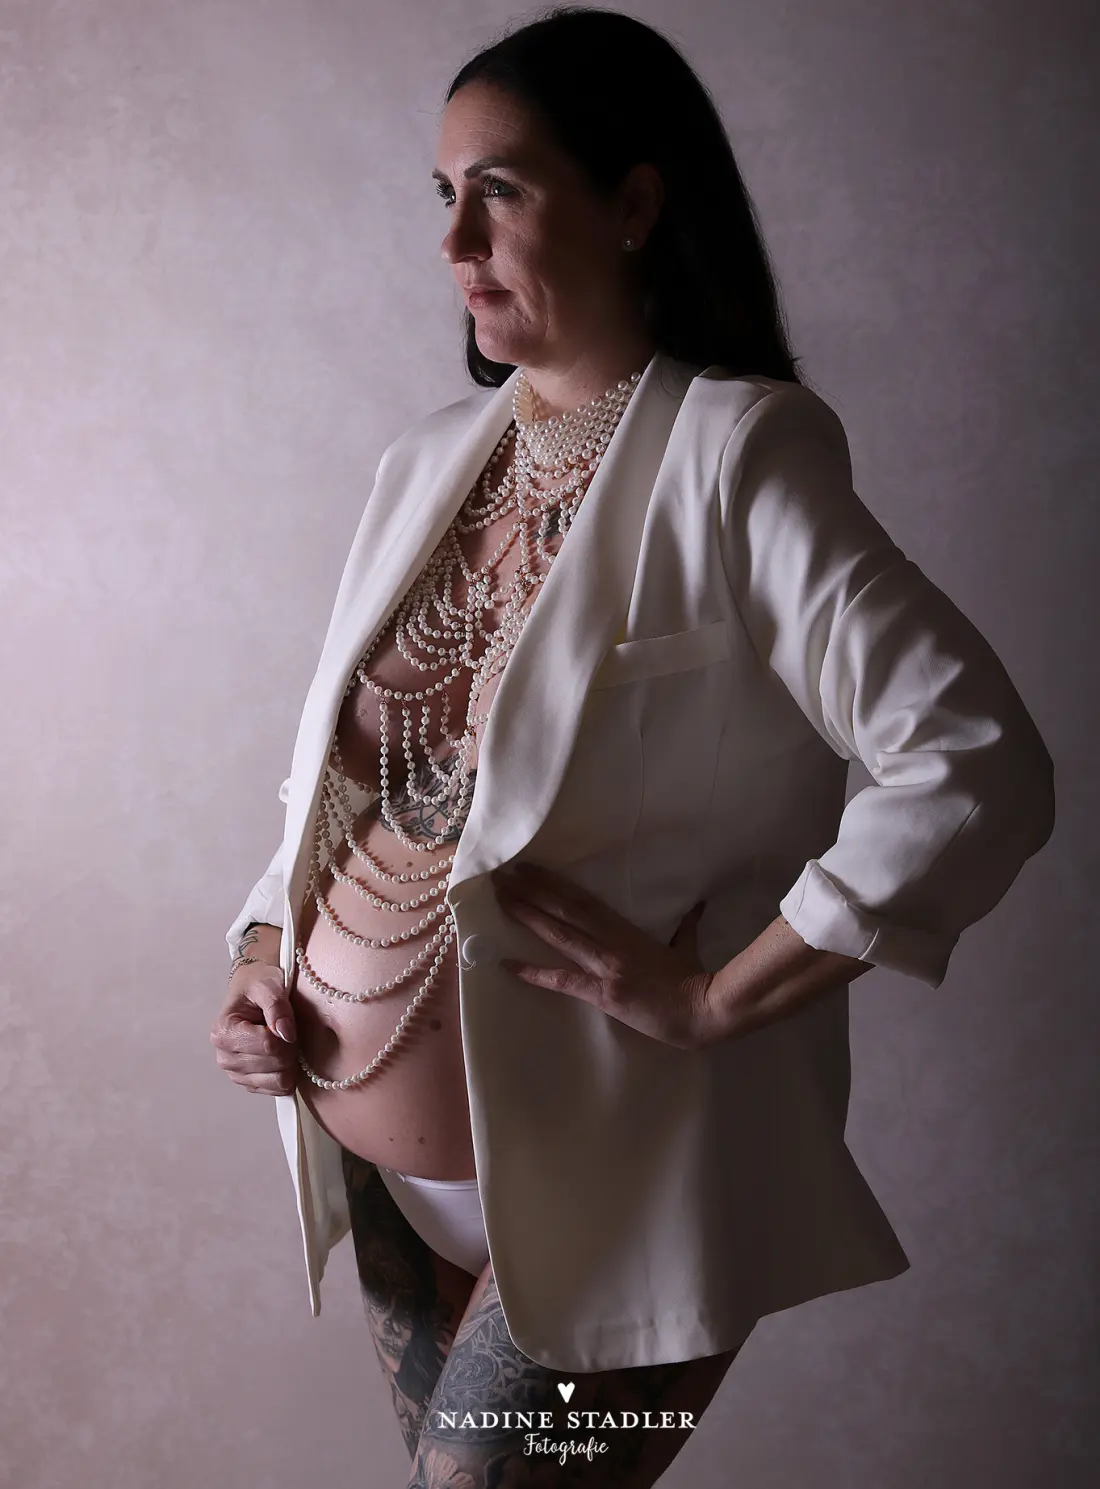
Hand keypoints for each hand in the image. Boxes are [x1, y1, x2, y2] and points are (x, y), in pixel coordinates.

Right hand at [210, 963, 298, 1095]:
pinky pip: (278, 1089)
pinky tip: (280, 1054)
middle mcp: (225, 1058)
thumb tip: (286, 1034)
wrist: (252, 991)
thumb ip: (277, 1006)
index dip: (286, 1033)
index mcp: (224, 1033)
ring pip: (280, 1081)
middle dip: (289, 1047)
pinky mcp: (249, 1083)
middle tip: (286, 1029)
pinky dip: (286, 1072)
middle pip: (276, 1065)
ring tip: (283, 1041)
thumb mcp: (268, 985)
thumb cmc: (257, 986)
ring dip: (289, 1061)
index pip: (268, 1045)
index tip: (285, 1020)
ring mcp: (236, 1074)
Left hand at [489, 861, 715, 1050]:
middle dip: (531, 891)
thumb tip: (697, 907)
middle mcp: (612, 943)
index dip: (553, 883)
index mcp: (627, 931)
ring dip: (528, 915)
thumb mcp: (686, 948)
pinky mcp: (604, 994)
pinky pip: (563, 981)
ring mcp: (606, 967)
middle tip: (501, 875)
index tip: (528, 869)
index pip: (583, 900)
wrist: (705, 1010)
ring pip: (560, 934)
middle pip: (565, 910)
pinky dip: (534, 972)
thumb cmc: (695, 980)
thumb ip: (685, 927)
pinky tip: (507, 965)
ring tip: (501, 899)